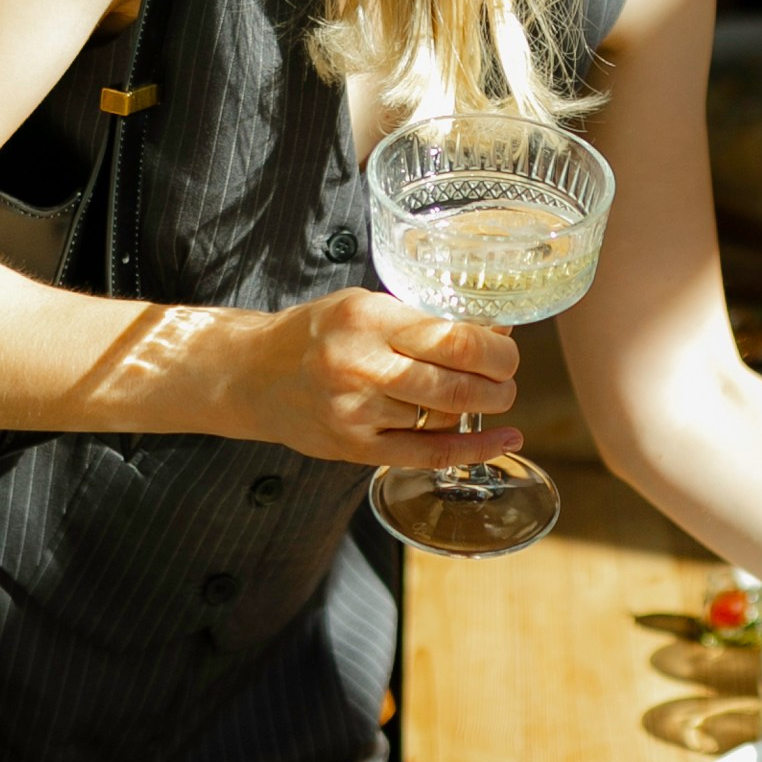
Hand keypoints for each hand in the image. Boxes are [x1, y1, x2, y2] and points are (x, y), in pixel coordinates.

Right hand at [209, 288, 521, 471]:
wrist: (253, 375)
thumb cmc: (317, 334)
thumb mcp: (366, 306)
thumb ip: (423, 318)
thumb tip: (495, 328)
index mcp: (367, 319)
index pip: (453, 338)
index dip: (496, 348)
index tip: (508, 347)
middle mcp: (360, 366)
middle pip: (456, 383)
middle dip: (499, 381)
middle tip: (509, 375)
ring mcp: (356, 412)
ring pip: (444, 418)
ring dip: (484, 408)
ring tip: (495, 396)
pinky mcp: (354, 448)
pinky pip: (427, 455)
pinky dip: (472, 449)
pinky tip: (501, 441)